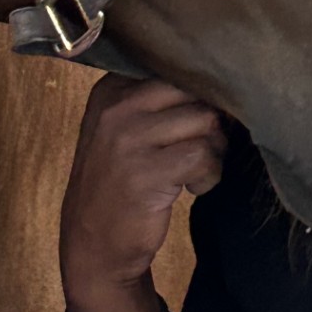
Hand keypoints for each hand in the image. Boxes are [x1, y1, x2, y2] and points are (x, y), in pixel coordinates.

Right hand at [61, 76, 225, 311]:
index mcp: (110, 88)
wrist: (93, 245)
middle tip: (203, 148)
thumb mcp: (121, 130)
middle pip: (194, 89)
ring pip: (206, 119)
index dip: (197, 91)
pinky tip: (192, 188)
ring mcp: (128, 137)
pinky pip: (203, 154)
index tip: (194, 122)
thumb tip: (218, 80)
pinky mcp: (146, 171)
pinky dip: (210, 174)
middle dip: (211, 120)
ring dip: (214, 149)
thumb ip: (155, 100)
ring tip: (195, 171)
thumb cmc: (117, 184)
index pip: (172, 66)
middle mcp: (116, 106)